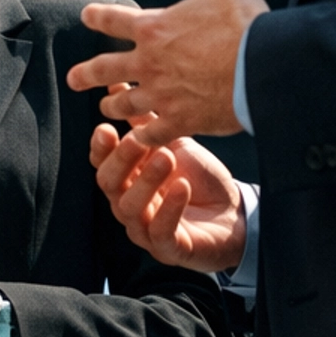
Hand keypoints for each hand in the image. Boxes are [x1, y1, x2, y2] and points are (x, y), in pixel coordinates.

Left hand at [66, 0, 267, 144]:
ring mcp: (163, 96)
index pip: (113, 19)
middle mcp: (150, 63)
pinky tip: (139, 140)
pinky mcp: (182, 122)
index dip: (97, 16)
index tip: (87, 16)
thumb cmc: (244, 22)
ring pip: (126, 103)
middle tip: (73, 78)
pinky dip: (144, 137)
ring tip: (106, 107)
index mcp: (154, 28)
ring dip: (114, 104)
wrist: (264, 70)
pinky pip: (153, 134)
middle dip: (87, 73)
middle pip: (106, 69)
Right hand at [91, 125, 245, 272]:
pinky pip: (161, 232)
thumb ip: (146, 122)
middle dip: (121, 160)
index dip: (101, 148)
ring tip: (166, 159)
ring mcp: (146, 229)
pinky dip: (170, 208)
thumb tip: (118, 87)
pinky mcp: (169, 249)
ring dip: (146, 181)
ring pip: (130, 208)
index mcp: (127, 180)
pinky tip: (182, 187)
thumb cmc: (199, 180)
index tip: (106, 128)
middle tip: (137, 141)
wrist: (235, 213)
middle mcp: (129, 205)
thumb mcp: (173, 144)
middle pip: (109, 184)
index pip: (102, 164)